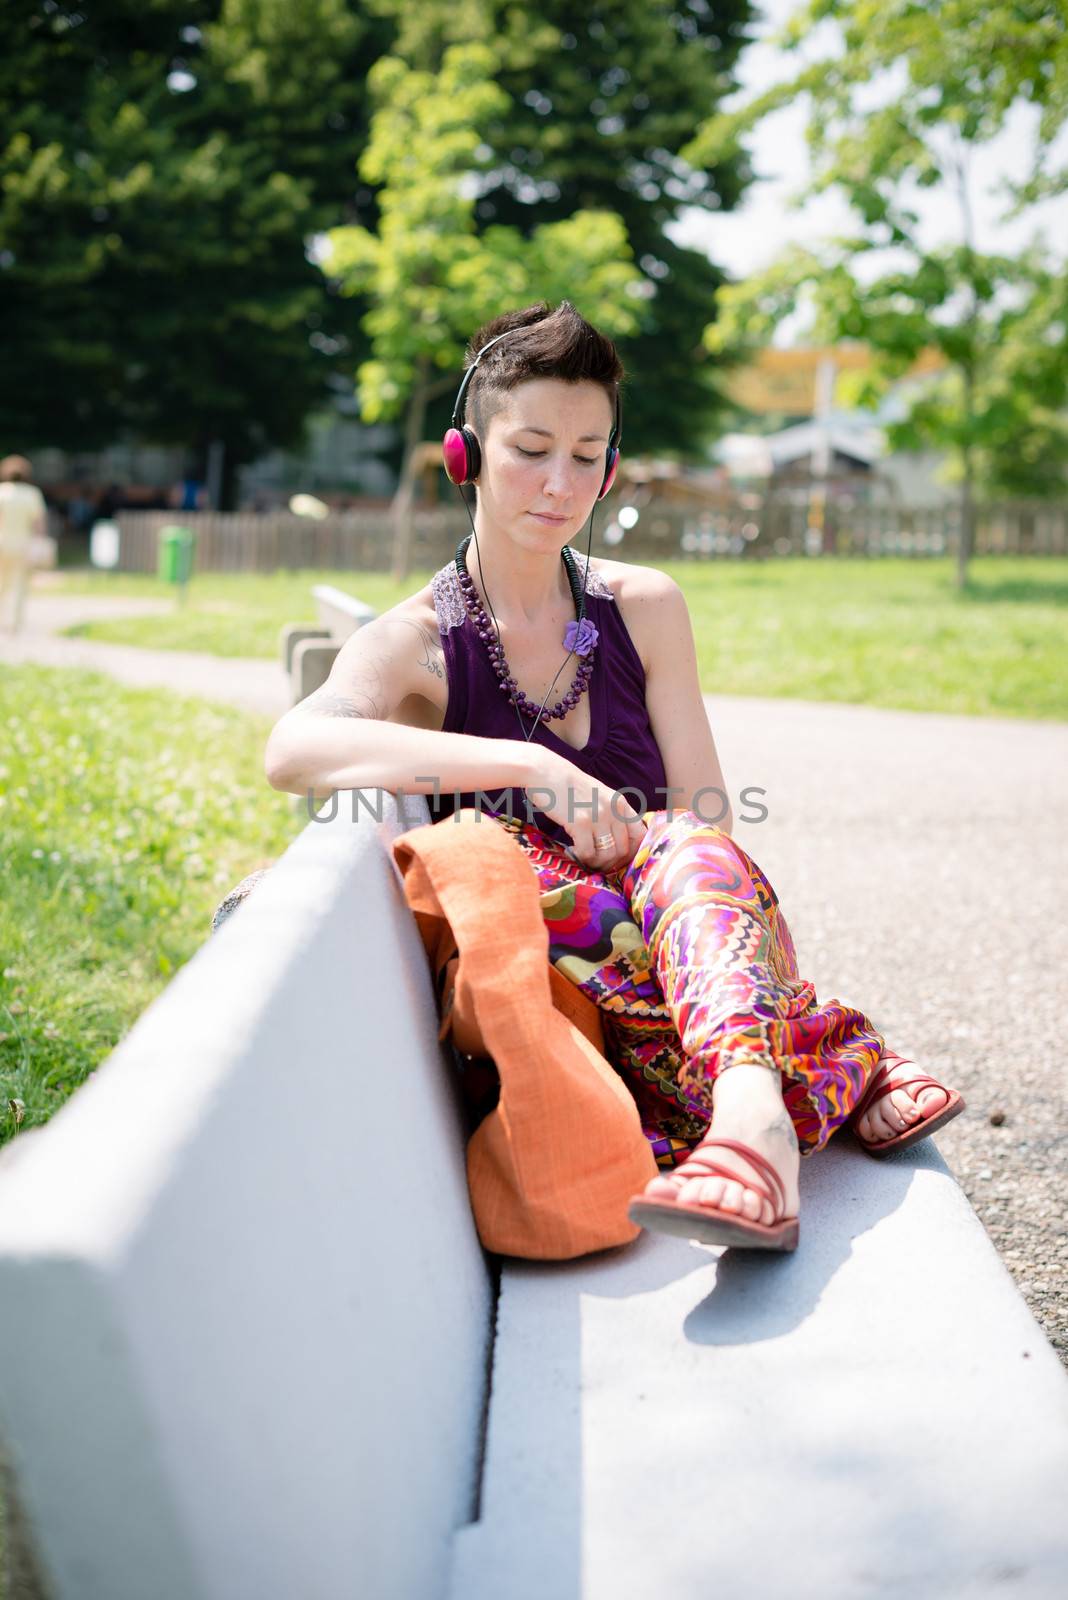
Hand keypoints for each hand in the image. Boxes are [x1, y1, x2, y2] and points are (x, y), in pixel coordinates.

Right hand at [526, 752, 647, 872]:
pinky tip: (572, 850)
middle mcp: (614, 810)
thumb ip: (611, 814)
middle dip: (610, 862)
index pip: (640, 836)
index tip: (617, 858)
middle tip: (596, 863)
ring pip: (606, 855)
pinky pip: (587, 852)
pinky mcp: (580, 823)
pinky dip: (580, 857)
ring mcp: (598, 816)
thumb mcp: (599, 796)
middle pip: (623, 849)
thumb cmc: (568, 786)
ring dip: (595, 862)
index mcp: (620, 803)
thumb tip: (617, 843)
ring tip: (584, 857)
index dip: (631, 853)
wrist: (545, 772)